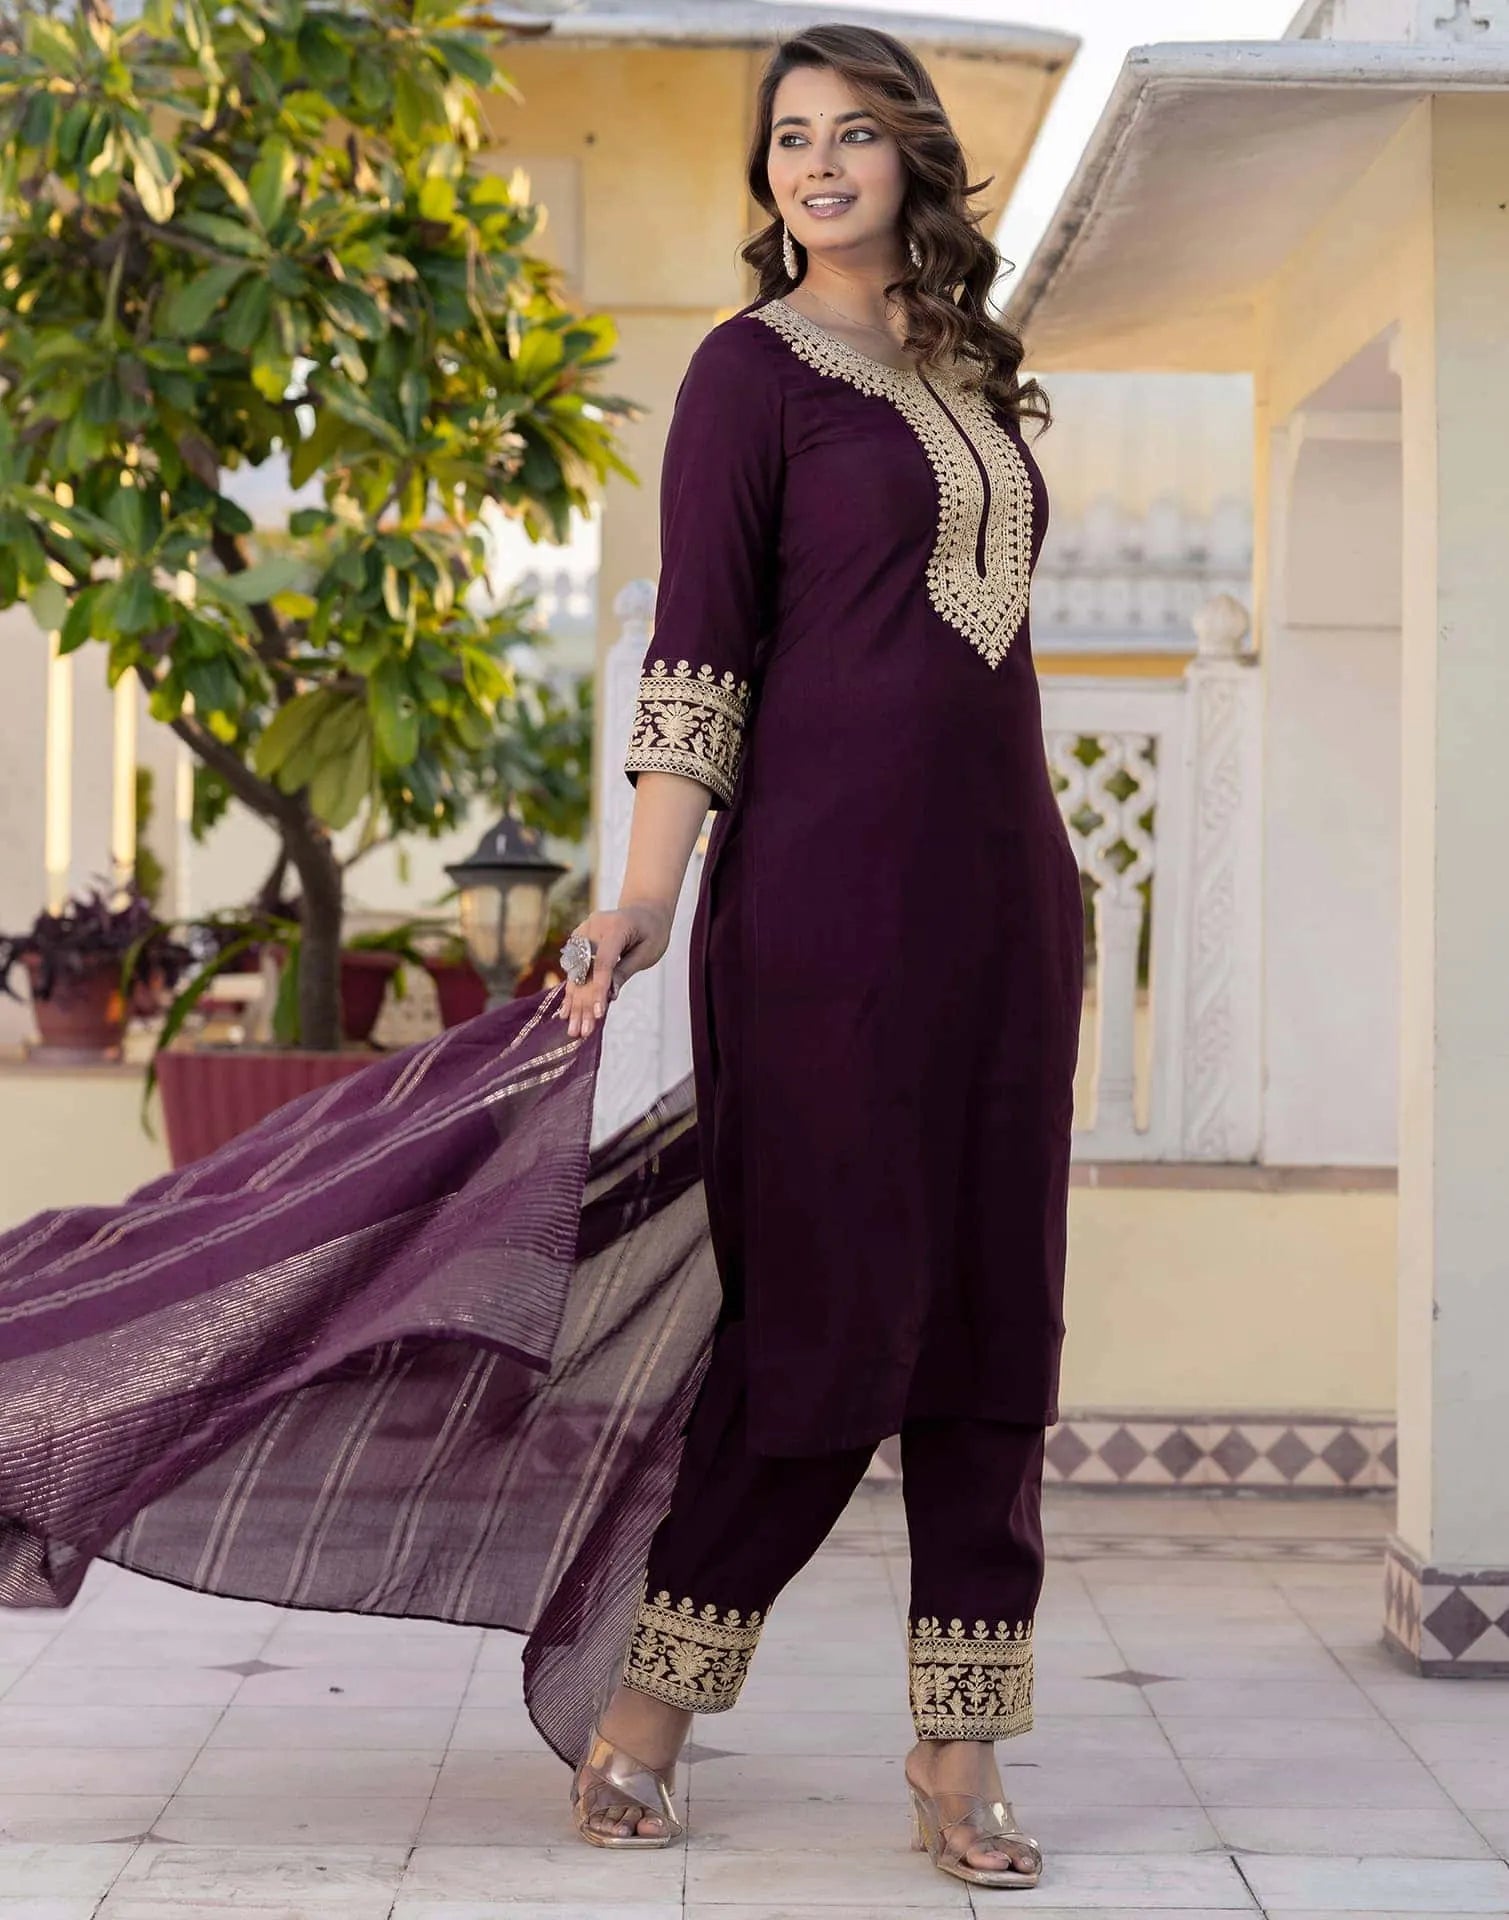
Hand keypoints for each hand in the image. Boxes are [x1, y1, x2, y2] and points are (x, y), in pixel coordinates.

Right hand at [558, 900, 673, 1038]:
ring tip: (573, 1029)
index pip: (603, 963)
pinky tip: (565, 1013)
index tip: (598, 1014)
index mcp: (615, 926)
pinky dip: (572, 992)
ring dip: (574, 1003)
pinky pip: (574, 970)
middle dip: (583, 1003)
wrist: (643, 910)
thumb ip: (626, 970)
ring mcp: (582, 932)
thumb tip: (610, 995)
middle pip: (585, 971)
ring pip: (576, 973)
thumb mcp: (648, 951)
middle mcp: (593, 927)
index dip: (600, 989)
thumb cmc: (651, 931)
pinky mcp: (578, 941)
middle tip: (581, 1031)